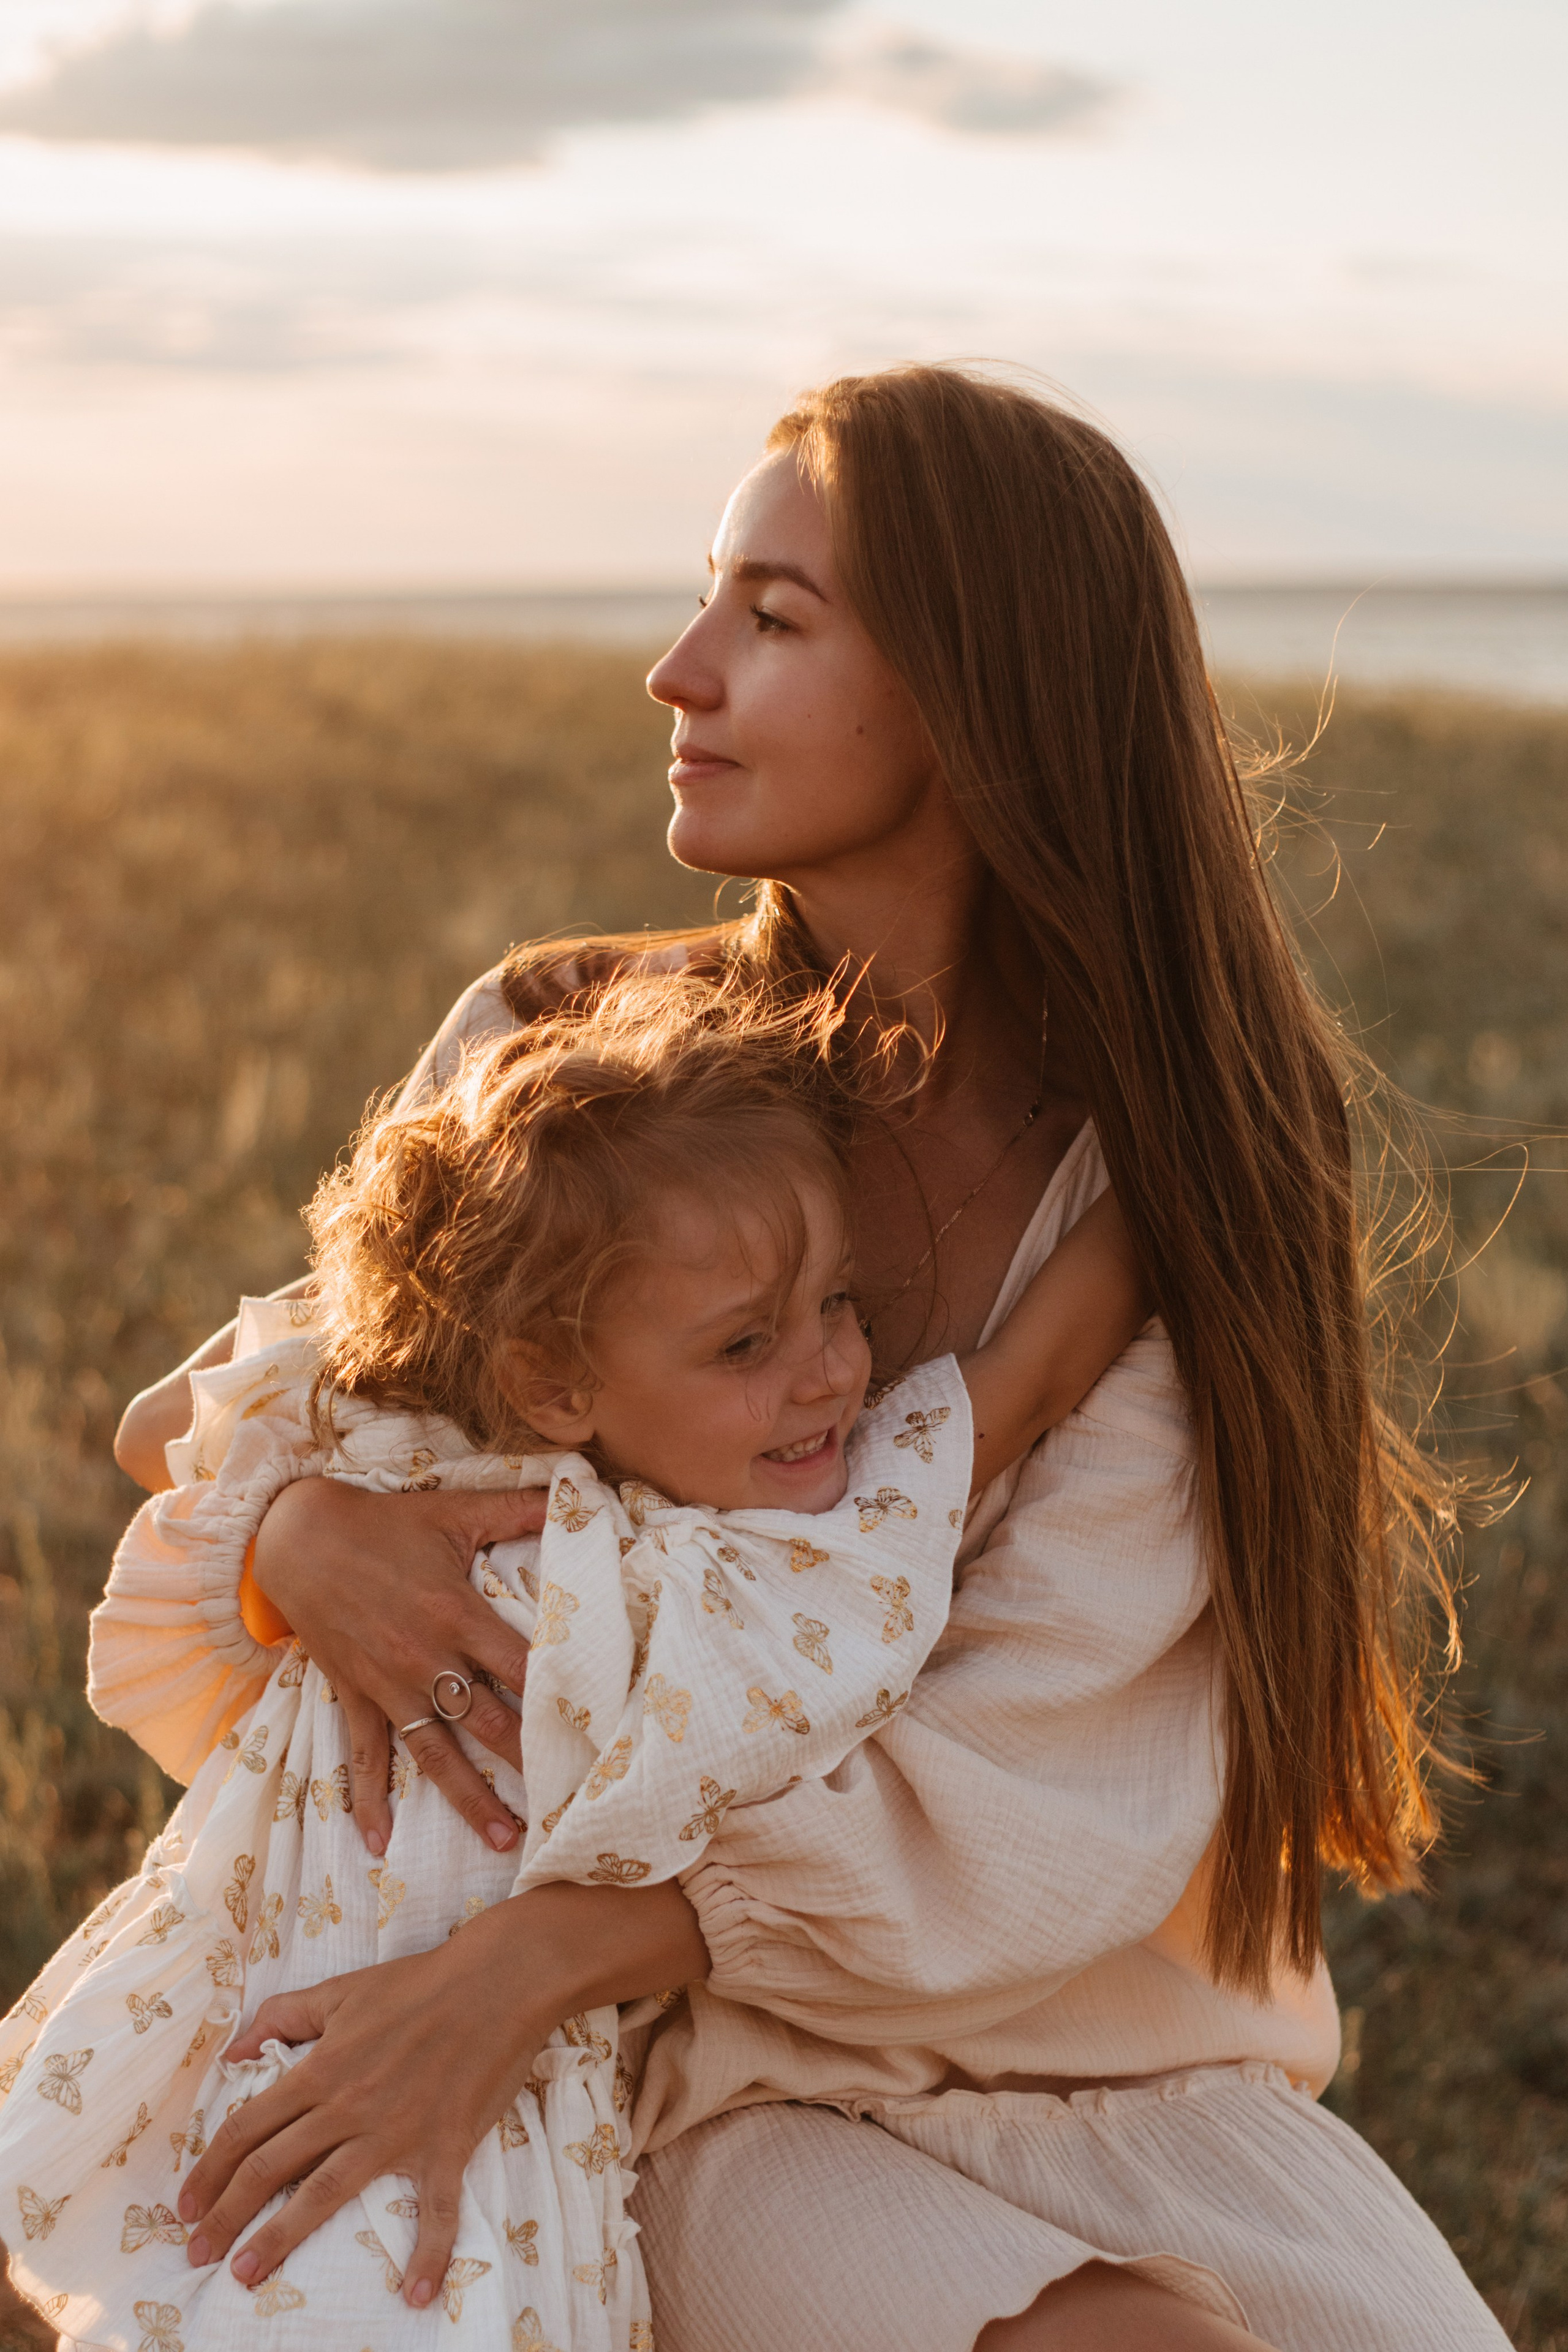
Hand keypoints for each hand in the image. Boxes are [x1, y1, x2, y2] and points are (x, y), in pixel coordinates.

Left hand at [179, 1881, 707, 2303]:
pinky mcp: (446, 2147)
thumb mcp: (342, 1990)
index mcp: (322, 2070)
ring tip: (246, 2275)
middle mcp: (348, 2107)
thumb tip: (234, 2050)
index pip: (249, 2127)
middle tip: (197, 2254)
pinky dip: (429, 2254)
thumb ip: (284, 2016)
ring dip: (281, 2238)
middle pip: (271, 2168)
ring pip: (325, 2194)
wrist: (498, 1981)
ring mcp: (396, 2133)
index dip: (210, 2168)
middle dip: (226, 2215)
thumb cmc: (419, 1983)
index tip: (184, 2205)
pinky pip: (437, 2211)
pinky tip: (418, 2296)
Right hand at [253, 1478, 547, 1854]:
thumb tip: (579, 1490)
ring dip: (469, 1800)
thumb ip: (518, 1508)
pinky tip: (378, 1844)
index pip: (520, 1665)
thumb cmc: (384, 1524)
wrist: (296, 1536)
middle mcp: (424, 1657)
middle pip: (487, 1720)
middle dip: (529, 1761)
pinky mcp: (354, 1695)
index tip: (598, 1730)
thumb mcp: (454, 1510)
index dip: (560, 1695)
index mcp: (455, 1612)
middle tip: (570, 1803)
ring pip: (435, 1753)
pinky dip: (368, 1800)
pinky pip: (362, 1755)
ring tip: (506, 1842)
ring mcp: (386, 1684)